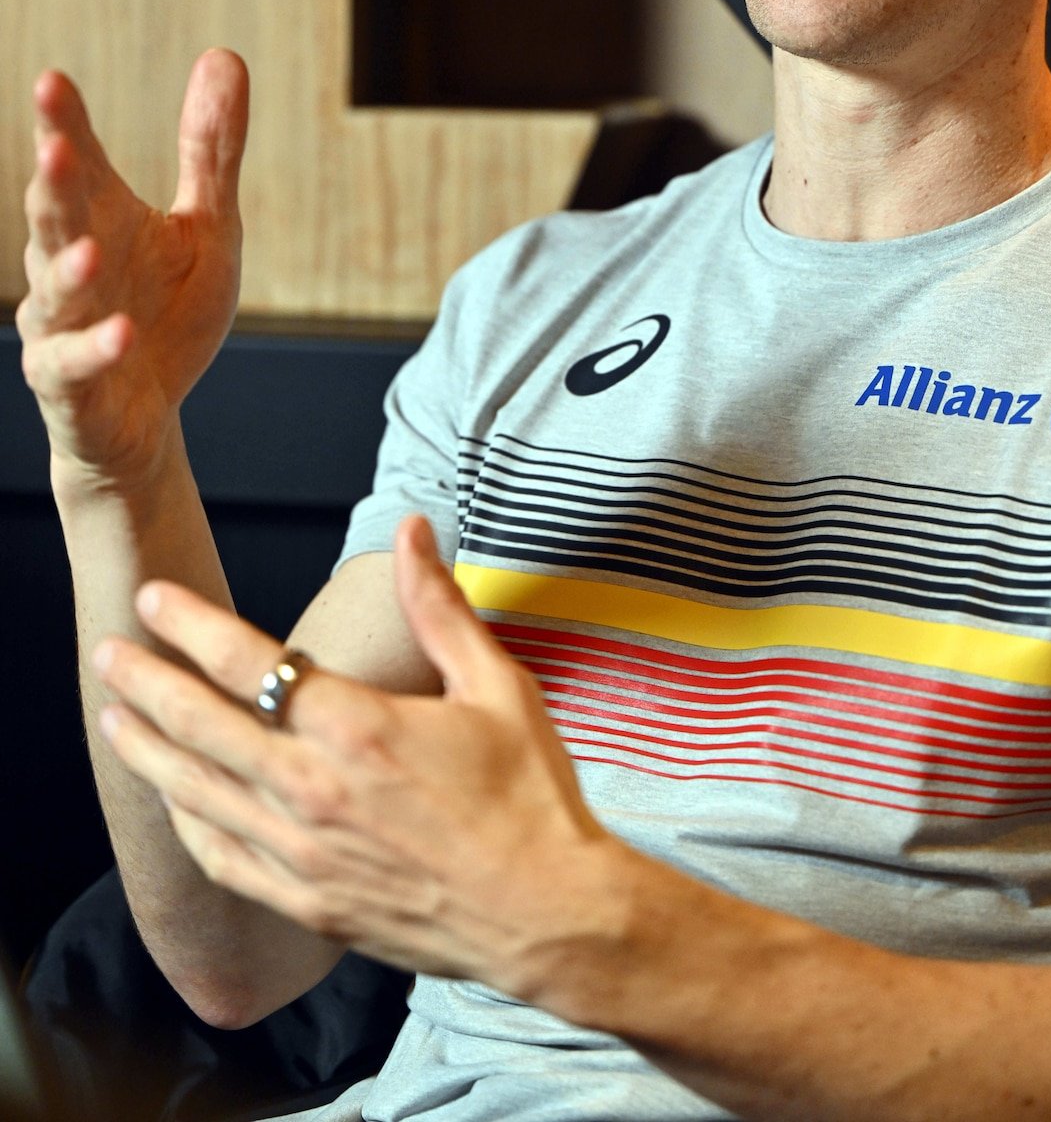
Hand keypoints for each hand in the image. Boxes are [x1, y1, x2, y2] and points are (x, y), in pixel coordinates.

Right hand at [18, 50, 248, 484]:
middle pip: (55, 217)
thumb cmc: (168, 314)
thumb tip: (225, 54)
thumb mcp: (209, 228)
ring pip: (54, 291)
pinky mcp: (69, 383)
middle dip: (51, 183)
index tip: (54, 81)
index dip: (64, 124)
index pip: (76, 162)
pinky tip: (122, 331)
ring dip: (68, 272)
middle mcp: (69, 264)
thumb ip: (211, 150)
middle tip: (55, 145)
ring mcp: (62, 325)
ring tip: (91, 251)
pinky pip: (75, 365)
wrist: (144, 419)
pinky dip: (96, 348)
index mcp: (101, 218)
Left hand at [92, 516, 613, 993]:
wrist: (548, 913)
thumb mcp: (496, 684)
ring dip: (148, 751)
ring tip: (112, 720)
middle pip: (202, 726)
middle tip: (108, 653)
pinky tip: (173, 802)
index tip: (156, 599)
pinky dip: (185, 826)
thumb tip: (414, 531)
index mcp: (359, 727)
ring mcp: (305, 853)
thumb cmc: (529, 798)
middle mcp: (316, 790)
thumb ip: (439, 606)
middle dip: (145, 683)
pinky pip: (222, 861)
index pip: (249, 663)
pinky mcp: (308, 904)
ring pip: (197, 794)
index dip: (192, 626)